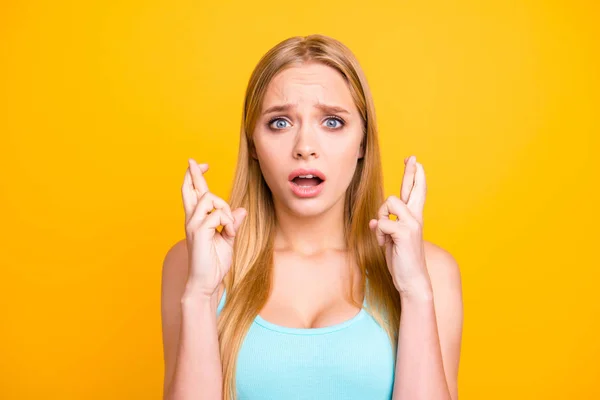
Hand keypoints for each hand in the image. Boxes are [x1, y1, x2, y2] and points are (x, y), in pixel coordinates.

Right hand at [181, 158, 246, 297]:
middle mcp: (192, 219)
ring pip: (210, 198)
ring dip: (225, 209)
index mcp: (198, 220)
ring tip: (229, 227)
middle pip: (190, 189)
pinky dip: (228, 222)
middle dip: (193, 173)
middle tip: (193, 161)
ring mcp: (193, 224)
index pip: (194, 193)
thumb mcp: (228, 240)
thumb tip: (241, 210)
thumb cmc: (215, 263)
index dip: (195, 177)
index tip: (201, 165)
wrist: (207, 283)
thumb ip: (232, 224)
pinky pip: (217, 214)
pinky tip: (229, 233)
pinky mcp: (197, 231)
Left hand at [368, 155, 430, 297]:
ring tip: (385, 237)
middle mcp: (415, 218)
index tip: (414, 161)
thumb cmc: (402, 260)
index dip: (414, 177)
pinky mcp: (404, 232)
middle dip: (412, 172)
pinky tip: (384, 244)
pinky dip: (379, 234)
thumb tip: (375, 221)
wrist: (411, 280)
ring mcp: (412, 224)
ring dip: (381, 218)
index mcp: (413, 218)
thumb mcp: (392, 240)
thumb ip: (387, 226)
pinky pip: (382, 222)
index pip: (414, 193)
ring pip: (388, 204)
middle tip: (412, 157)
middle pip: (412, 189)